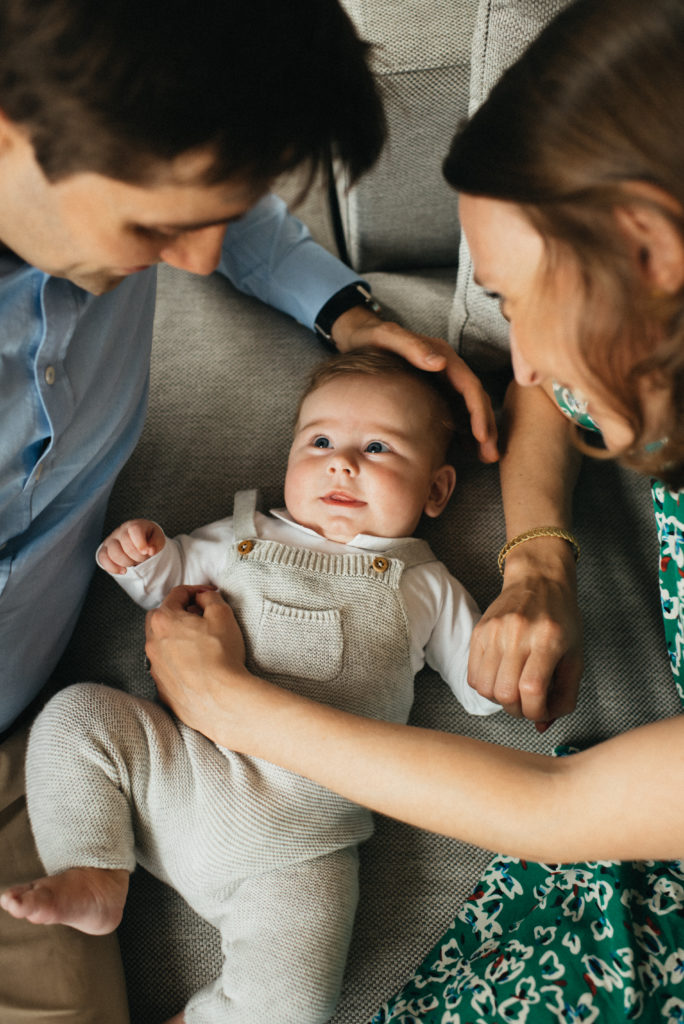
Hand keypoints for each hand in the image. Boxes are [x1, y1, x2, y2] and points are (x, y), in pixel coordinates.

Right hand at [97, 519, 164, 574]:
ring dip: (127, 562)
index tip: (146, 552)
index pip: (134, 529)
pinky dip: (112, 567)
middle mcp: (121, 531)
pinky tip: (123, 571)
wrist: (139, 542)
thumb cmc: (149, 539)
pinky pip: (102, 558)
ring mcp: (110, 540)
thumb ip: (156, 543)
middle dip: (137, 556)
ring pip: (114, 553)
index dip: (140, 542)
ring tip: (134, 562)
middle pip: (126, 544)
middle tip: (143, 558)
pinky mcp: (104, 550)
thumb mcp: (158, 539)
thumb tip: (150, 550)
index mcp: (135, 525)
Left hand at [145, 586, 252, 740]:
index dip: (195, 591)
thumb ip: (209, 598)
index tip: (207, 595)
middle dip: (178, 613)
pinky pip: (166, 667)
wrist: (221, 699)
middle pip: (161, 618)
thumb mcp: (222, 614)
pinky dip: (177, 662)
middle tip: (199, 617)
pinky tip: (195, 666)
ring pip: (160, 644)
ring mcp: (155, 668)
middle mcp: (153, 643)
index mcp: (164, 620)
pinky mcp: (162, 688)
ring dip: (175, 638)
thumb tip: (203, 598)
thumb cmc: (221, 656)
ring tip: (198, 643)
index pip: (176, 595)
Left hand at [331, 307, 498, 463]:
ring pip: (470, 408)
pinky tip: (468, 450)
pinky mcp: (436, 392)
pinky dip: (465, 431)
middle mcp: (448, 369)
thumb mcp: (386, 336)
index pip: (469, 386)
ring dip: (481, 432)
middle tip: (491, 455)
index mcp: (443, 356)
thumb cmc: (370, 337)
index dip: (478, 411)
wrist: (358, 339)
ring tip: (487, 457)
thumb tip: (440, 363)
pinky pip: (456, 413)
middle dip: (486, 427)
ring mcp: (443, 382)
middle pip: (475, 399)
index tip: (481, 435)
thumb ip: (411, 346)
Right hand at [468, 553, 582, 729]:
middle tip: (528, 702)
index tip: (542, 710)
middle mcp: (518, 634)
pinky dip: (485, 686)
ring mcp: (495, 631)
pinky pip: (473, 675)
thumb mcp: (575, 657)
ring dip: (500, 699)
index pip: (532, 691)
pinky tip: (500, 678)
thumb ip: (564, 696)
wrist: (538, 580)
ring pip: (486, 688)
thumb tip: (541, 725)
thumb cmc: (561, 619)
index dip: (536, 712)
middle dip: (518, 710)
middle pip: (506, 693)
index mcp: (548, 640)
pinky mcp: (479, 631)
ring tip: (513, 689)